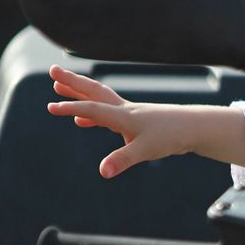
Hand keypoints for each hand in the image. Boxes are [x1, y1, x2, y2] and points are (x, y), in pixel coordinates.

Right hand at [46, 65, 200, 177]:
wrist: (194, 128)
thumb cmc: (171, 136)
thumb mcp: (145, 150)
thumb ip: (122, 160)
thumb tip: (103, 171)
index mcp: (123, 116)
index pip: (92, 109)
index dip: (70, 108)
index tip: (50, 107)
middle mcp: (124, 110)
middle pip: (93, 92)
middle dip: (72, 83)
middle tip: (52, 72)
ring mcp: (129, 114)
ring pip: (99, 100)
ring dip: (79, 94)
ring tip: (59, 89)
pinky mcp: (135, 121)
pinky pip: (107, 115)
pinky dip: (92, 116)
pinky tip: (82, 122)